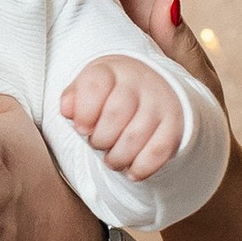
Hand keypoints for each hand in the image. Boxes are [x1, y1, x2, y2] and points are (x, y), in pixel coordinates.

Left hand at [59, 52, 185, 182]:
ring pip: (135, 136)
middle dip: (100, 139)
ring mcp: (159, 102)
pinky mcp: (174, 124)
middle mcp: (138, 82)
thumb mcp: (88, 87)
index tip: (82, 129)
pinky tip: (132, 170)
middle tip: (98, 144)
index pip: (95, 85)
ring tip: (112, 159)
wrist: (151, 86)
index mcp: (111, 70)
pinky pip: (158, 151)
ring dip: (118, 157)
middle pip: (116, 114)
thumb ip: (73, 98)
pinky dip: (142, 167)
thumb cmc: (111, 92)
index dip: (84, 112)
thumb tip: (67, 110)